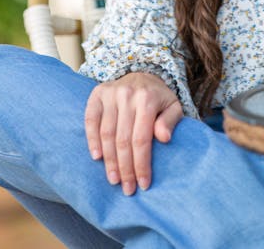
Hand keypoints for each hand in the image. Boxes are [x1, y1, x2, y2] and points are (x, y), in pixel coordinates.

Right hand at [85, 72, 182, 194]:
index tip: (143, 184)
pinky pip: (91, 120)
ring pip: (107, 133)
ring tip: (114, 179)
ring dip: (109, 160)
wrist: (142, 75)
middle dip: (125, 168)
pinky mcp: (97, 94)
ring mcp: (111, 93)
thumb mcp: (173, 106)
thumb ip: (170, 121)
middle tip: (127, 188)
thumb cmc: (159, 98)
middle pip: (123, 139)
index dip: (141, 164)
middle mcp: (127, 94)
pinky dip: (92, 139)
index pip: (142, 139)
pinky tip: (97, 157)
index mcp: (147, 98)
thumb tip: (164, 138)